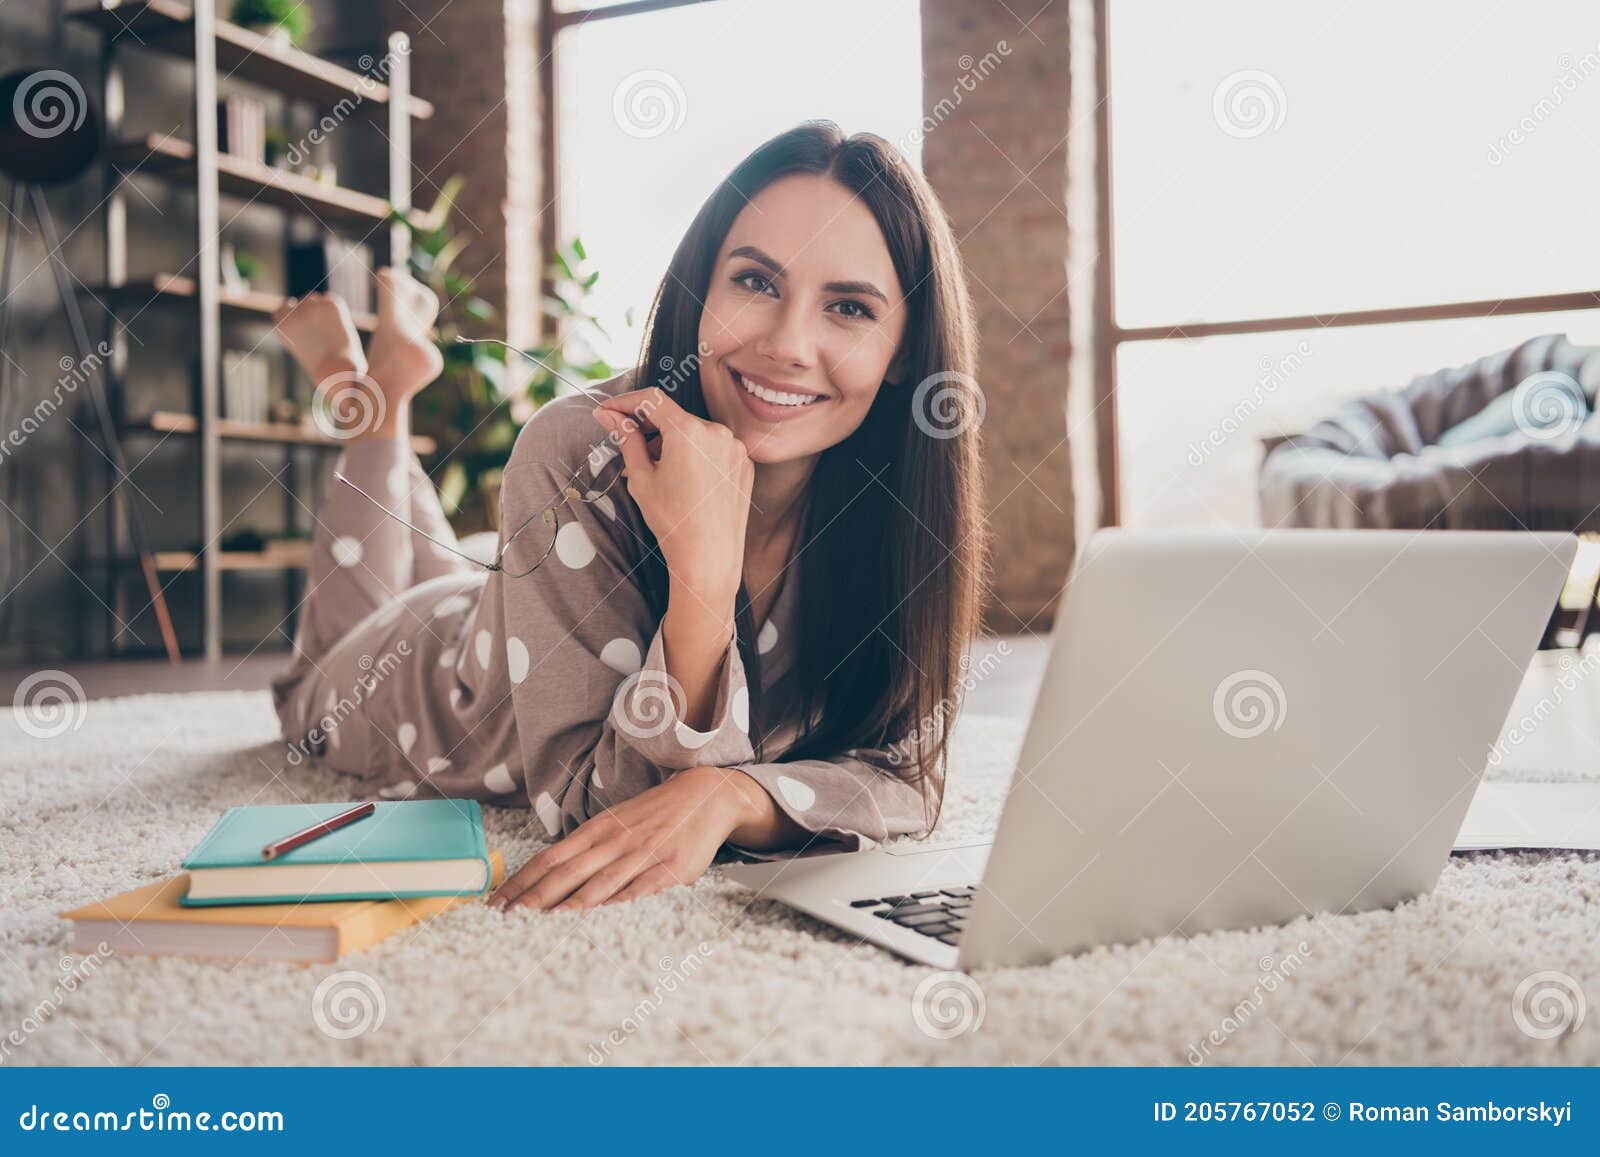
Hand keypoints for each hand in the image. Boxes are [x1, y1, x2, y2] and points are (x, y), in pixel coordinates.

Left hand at [488, 766, 768, 910]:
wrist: (705, 796)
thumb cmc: (654, 814)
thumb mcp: (616, 822)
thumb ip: (588, 848)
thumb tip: (549, 875)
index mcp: (597, 829)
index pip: (550, 858)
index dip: (523, 880)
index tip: (498, 902)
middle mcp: (615, 840)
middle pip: (567, 872)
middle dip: (535, 896)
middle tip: (507, 917)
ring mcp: (643, 854)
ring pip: (600, 882)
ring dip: (569, 904)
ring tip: (543, 922)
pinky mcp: (670, 868)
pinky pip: (639, 889)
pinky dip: (618, 902)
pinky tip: (599, 916)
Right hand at [594, 388, 751, 600]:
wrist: (709, 558)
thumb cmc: (672, 520)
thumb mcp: (641, 478)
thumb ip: (626, 438)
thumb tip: (608, 415)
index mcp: (690, 431)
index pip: (651, 399)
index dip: (625, 402)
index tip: (608, 411)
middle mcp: (717, 432)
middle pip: (673, 416)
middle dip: (646, 426)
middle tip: (624, 442)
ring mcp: (735, 447)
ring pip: (693, 433)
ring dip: (669, 442)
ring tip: (651, 469)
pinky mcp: (744, 463)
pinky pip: (712, 449)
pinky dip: (692, 454)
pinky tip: (678, 477)